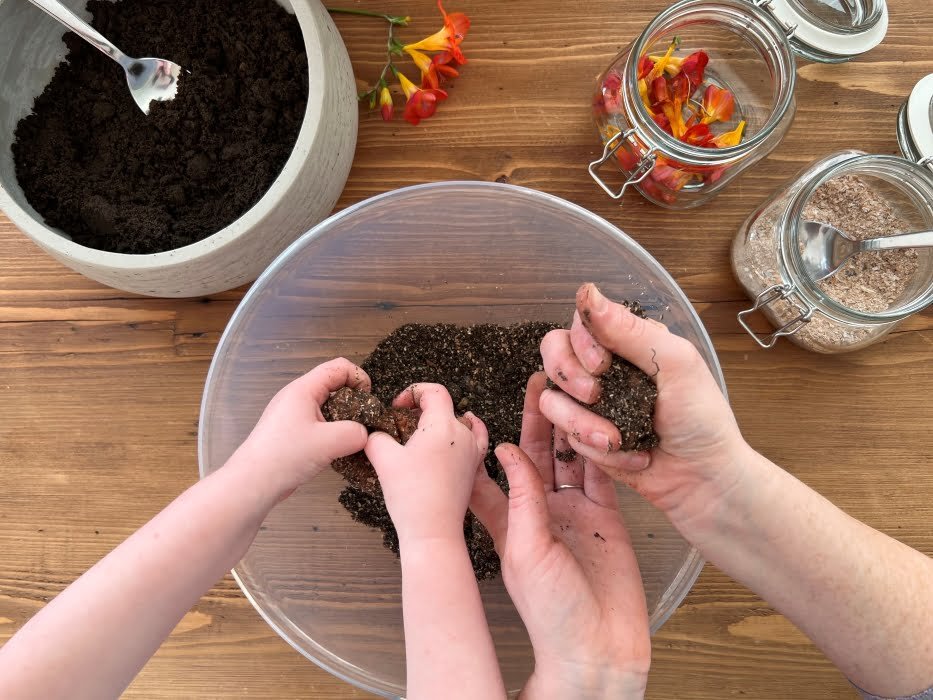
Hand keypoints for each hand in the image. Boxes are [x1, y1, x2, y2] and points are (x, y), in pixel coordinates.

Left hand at [237, 358, 370, 496]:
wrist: (253, 483)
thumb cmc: (286, 456)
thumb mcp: (329, 442)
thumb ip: (356, 433)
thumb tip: (366, 434)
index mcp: (304, 389)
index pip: (339, 367)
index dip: (359, 378)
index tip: (369, 400)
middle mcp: (297, 397)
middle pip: (334, 386)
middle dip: (354, 401)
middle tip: (363, 423)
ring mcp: (293, 415)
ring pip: (328, 408)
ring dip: (344, 420)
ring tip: (351, 440)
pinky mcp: (292, 433)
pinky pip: (320, 424)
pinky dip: (332, 433)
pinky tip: (336, 451)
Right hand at [365, 383, 488, 544]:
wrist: (433, 531)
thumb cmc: (411, 496)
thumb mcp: (383, 459)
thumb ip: (375, 437)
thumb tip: (373, 432)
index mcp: (443, 425)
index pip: (434, 391)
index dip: (413, 392)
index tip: (397, 407)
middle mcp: (463, 434)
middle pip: (445, 406)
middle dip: (421, 409)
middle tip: (401, 424)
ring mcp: (473, 451)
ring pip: (460, 422)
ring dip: (440, 421)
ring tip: (422, 433)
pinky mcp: (474, 468)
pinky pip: (476, 439)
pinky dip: (468, 431)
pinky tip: (461, 432)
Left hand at [470, 373, 649, 699]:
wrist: (599, 646)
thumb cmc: (551, 612)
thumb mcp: (527, 550)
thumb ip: (520, 499)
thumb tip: (506, 451)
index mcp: (509, 522)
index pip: (493, 473)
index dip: (488, 441)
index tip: (482, 407)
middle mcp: (540, 511)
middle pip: (536, 455)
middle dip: (537, 419)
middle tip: (540, 381)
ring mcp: (574, 512)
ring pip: (569, 458)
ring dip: (569, 425)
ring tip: (570, 388)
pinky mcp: (606, 515)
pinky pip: (601, 473)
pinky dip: (600, 447)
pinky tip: (599, 419)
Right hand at [538, 283, 750, 537]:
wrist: (702, 478)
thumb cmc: (700, 418)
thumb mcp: (675, 364)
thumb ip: (629, 330)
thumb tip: (586, 292)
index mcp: (627, 341)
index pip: (580, 322)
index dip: (582, 343)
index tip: (603, 365)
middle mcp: (604, 366)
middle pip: (553, 351)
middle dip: (568, 376)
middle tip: (595, 396)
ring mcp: (591, 403)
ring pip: (551, 398)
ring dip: (583, 423)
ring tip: (618, 440)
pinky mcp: (584, 436)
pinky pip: (565, 435)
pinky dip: (596, 448)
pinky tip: (628, 454)